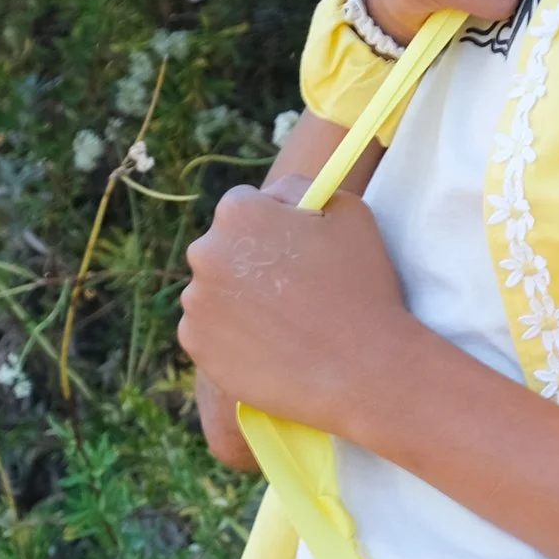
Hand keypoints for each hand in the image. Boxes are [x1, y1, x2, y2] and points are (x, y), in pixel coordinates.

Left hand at [179, 174, 409, 459]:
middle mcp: (205, 252)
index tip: (299, 255)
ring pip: (214, 292)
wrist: (362, 369)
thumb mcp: (347, 211)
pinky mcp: (196, 345)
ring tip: (285, 325)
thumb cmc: (362, 286)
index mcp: (238, 212)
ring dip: (239, 301)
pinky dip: (232, 338)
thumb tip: (271, 196)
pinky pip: (208, 332)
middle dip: (250, 263)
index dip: (275, 228)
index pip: (246, 207)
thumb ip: (299, 189)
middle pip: (223, 249)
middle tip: (293, 293)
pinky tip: (270, 347)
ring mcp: (196, 302)